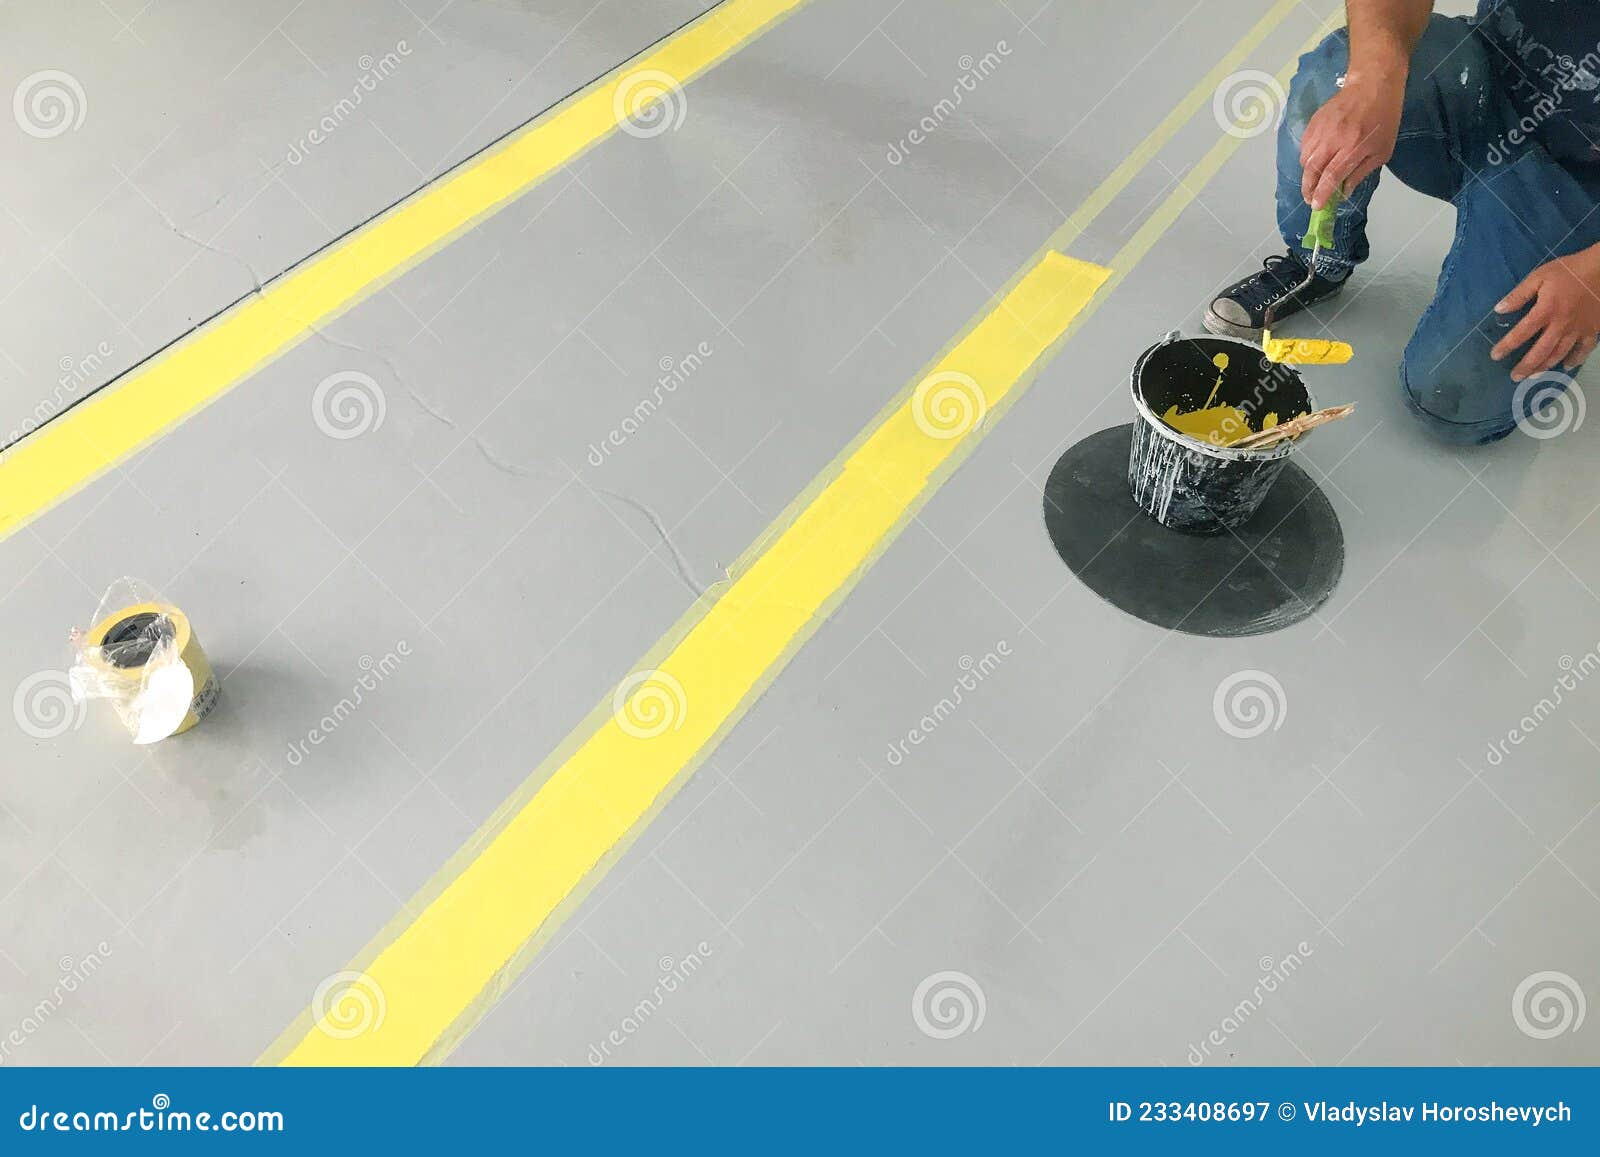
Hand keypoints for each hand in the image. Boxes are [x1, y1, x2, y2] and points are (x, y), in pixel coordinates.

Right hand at [1300, 74, 1404, 208]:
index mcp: (1353, 147)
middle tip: (1310, 198)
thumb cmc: (1384, 118)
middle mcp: (1334, 139)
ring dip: (1307, 174)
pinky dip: (1306, 157)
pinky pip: (1304, 145)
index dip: (1321, 194)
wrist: (1372, 84)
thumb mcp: (1383, 150)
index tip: (1316, 206)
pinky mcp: (1314, 121)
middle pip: (1312, 170)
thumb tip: (1344, 190)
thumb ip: (1362, 171)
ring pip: (1305, 159)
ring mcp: (1322, 129)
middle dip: (1308, 188)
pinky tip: (1314, 161)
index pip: (1331, 176)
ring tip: (1313, 180)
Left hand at [1492, 247, 1599, 380]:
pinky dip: (1576, 359)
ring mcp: (1579, 329)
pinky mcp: (1594, 328)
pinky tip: (1567, 365)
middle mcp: (1561, 325)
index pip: (1521, 333)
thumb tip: (1499, 309)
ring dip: (1546, 366)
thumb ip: (1519, 294)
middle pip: (1541, 351)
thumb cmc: (1569, 270)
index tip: (1495, 356)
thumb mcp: (1539, 276)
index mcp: (1546, 311)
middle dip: (1526, 366)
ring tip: (1534, 375)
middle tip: (1515, 377)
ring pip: (1560, 353)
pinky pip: (1585, 348)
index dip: (1507, 346)